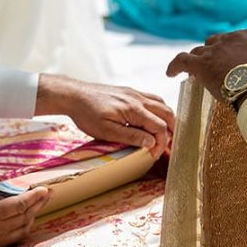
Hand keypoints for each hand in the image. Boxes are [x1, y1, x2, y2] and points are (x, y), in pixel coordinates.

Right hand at [0, 173, 50, 246]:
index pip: (19, 205)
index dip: (33, 196)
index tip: (43, 188)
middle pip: (25, 216)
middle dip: (39, 204)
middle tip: (49, 193)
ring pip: (23, 228)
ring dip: (33, 216)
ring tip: (40, 205)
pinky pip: (16, 237)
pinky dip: (25, 227)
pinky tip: (26, 221)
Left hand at [36, 74, 175, 156]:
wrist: (74, 95)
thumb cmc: (87, 114)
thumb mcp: (106, 131)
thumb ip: (131, 136)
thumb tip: (151, 142)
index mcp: (134, 110)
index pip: (160, 127)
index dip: (162, 143)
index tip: (154, 155)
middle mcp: (138, 99)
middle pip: (167, 114)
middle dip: (172, 131)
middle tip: (169, 146)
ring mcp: (134, 93)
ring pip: (161, 104)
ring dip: (167, 119)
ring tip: (165, 134)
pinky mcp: (129, 91)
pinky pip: (152, 99)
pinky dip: (158, 110)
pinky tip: (153, 119)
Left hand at [166, 29, 246, 103]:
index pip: (230, 40)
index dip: (224, 50)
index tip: (223, 60)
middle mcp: (229, 39)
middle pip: (212, 43)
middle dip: (210, 54)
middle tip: (210, 68)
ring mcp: (213, 50)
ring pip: (198, 52)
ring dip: (197, 61)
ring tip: (193, 73)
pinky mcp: (201, 64)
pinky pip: (182, 60)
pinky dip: (174, 66)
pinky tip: (170, 73)